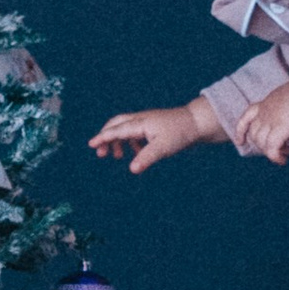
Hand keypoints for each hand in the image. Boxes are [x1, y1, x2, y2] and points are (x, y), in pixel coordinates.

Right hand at [88, 98, 221, 174]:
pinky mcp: (153, 126)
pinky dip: (130, 141)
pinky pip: (135, 131)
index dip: (103, 138)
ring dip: (118, 141)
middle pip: (116, 124)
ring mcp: (147, 121)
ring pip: (125, 128)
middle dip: (106, 137)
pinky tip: (136, 153)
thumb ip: (146, 158)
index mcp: (141, 123)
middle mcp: (141, 119)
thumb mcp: (163, 148)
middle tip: (100, 153)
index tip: (91, 145)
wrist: (197, 122)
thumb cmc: (181, 133)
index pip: (117, 130)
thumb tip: (132, 170)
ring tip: (118, 156)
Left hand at [234, 75, 288, 163]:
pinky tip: (284, 159)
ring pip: (261, 143)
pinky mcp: (281, 127)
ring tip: (286, 152)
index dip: (240, 130)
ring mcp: (272, 119)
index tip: (240, 141)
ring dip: (271, 152)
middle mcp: (266, 111)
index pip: (247, 116)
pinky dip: (275, 157)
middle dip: (262, 146)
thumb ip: (284, 110)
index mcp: (267, 102)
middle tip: (280, 149)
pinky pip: (271, 149)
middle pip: (254, 134)